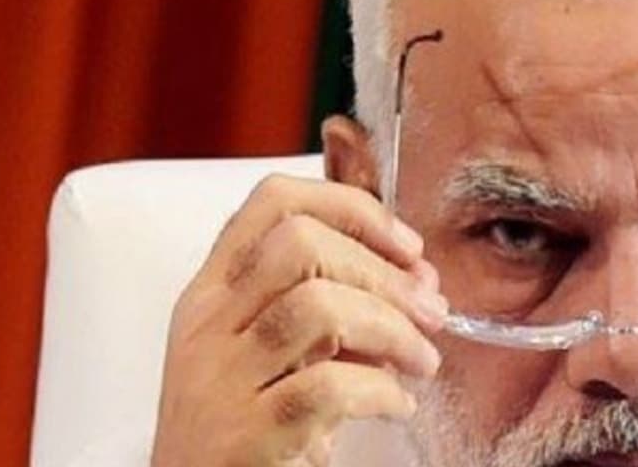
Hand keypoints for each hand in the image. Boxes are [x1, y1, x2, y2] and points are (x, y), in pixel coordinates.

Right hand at [150, 175, 447, 466]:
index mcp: (212, 293)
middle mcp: (207, 326)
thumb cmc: (247, 427)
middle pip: (299, 243)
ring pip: (317, 306)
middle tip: (430, 309)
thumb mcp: (278, 354)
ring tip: (421, 361)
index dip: (350, 206)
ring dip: (392, 328)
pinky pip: (328, 387)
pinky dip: (381, 391)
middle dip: (383, 269)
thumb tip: (420, 279)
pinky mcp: (245, 435)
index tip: (404, 245)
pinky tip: (397, 406)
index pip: (272, 202)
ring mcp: (220, 380)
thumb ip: (337, 308)